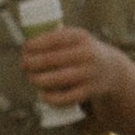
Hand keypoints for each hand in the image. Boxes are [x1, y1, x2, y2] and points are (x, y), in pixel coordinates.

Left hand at [20, 27, 134, 134]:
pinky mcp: (88, 91)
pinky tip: (42, 95)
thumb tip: (28, 44)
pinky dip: (51, 98)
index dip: (36, 44)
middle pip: (51, 59)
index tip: (25, 48)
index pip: (54, 39)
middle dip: (32, 62)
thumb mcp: (76, 39)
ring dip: (38, 80)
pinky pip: (65, 98)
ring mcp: (88, 73)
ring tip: (31, 78)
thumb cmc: (84, 53)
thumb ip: (57, 37)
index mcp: (81, 37)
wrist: (111, 70)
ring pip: (56, 79)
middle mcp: (86, 54)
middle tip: (23, 64)